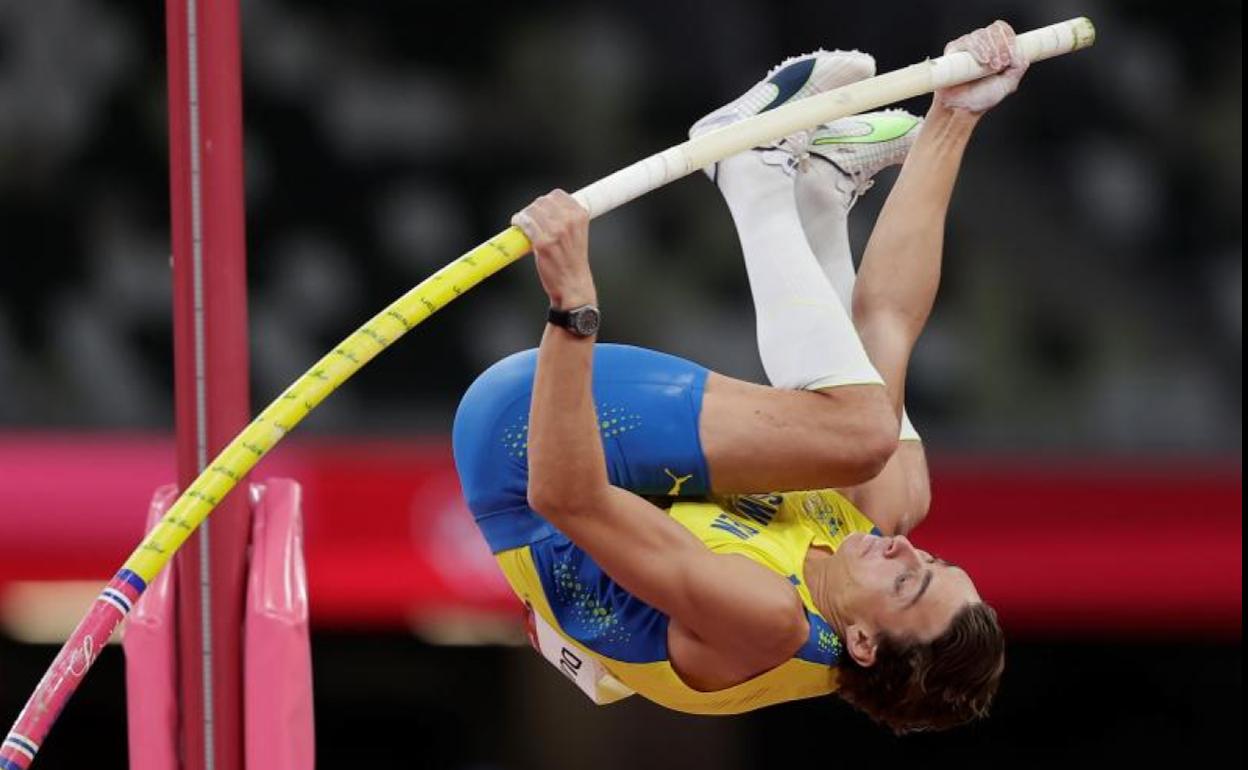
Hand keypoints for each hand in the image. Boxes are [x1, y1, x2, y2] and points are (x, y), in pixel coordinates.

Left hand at [512, 190, 595, 307]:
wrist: (573, 285)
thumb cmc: (573, 262)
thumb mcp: (578, 234)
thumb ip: (567, 219)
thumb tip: (545, 208)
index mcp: (580, 216)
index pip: (558, 195)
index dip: (546, 201)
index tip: (541, 209)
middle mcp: (569, 221)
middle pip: (542, 201)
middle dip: (533, 208)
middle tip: (529, 218)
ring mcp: (556, 232)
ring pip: (532, 210)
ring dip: (524, 215)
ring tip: (522, 222)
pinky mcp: (543, 243)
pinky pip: (525, 223)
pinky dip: (519, 222)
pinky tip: (517, 225)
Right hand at [935, 20, 1027, 114]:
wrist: (963, 108)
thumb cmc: (983, 96)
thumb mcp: (1008, 84)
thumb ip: (1018, 69)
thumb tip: (1021, 54)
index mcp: (995, 47)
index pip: (1003, 30)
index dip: (1009, 38)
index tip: (1010, 56)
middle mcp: (981, 43)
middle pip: (993, 30)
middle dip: (1000, 46)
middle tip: (1001, 65)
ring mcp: (967, 45)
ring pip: (981, 34)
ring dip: (990, 49)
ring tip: (992, 67)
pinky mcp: (953, 50)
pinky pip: (967, 41)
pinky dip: (977, 49)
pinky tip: (982, 61)